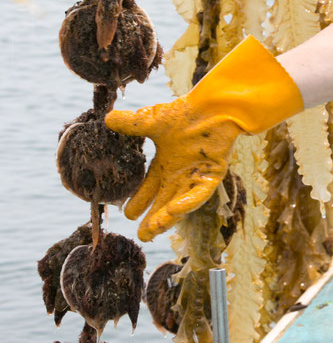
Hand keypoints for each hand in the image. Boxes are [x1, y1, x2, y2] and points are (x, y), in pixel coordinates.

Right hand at [105, 37, 303, 240]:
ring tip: (153, 230)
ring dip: (168, 217)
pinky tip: (175, 211)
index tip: (128, 214)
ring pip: (181, 202)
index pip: (150, 188)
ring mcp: (197, 175)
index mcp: (167, 163)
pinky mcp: (213, 174)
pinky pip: (200, 193)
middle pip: (164, 202)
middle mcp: (181, 173)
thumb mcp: (152, 121)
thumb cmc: (186, 111)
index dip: (140, 201)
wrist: (214, 105)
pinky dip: (189, 202)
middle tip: (141, 236)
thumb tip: (107, 119)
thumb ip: (132, 124)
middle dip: (153, 220)